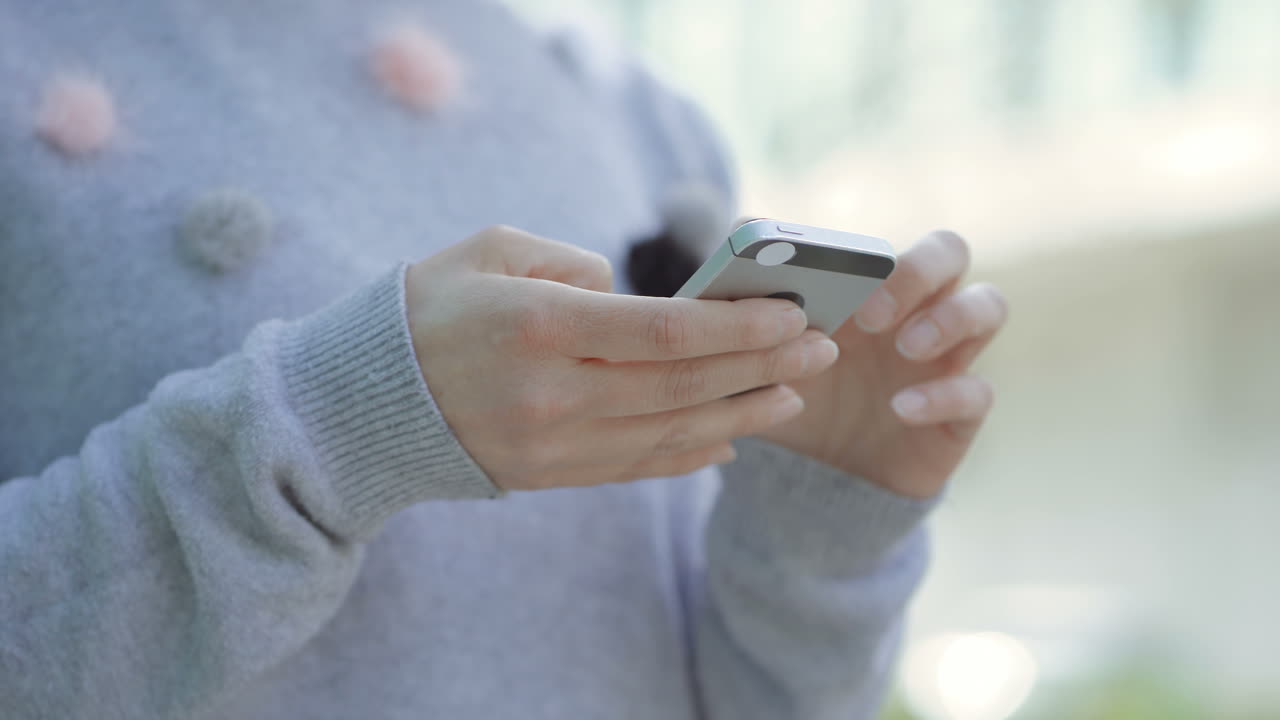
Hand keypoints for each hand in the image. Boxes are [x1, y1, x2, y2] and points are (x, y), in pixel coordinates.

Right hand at [405, 226, 840, 490]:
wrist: (364, 402)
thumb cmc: (432, 306)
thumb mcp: (492, 249)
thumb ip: (573, 262)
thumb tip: (632, 296)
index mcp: (539, 325)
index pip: (663, 333)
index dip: (736, 328)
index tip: (789, 314)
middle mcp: (552, 393)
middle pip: (682, 386)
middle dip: (760, 367)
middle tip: (820, 349)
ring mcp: (553, 444)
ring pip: (670, 433)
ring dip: (741, 413)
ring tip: (793, 393)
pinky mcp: (551, 475)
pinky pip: (638, 466)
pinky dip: (691, 453)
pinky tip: (733, 438)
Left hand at [758, 230, 1007, 498]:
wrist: (816, 486)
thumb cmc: (793, 404)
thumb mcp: (762, 365)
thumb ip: (749, 322)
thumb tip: (728, 270)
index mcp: (864, 291)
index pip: (883, 244)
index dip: (859, 249)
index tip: (821, 274)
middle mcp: (914, 311)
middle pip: (950, 252)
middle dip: (918, 269)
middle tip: (872, 310)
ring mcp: (945, 358)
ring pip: (988, 306)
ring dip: (950, 317)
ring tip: (906, 346)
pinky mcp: (961, 412)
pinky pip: (977, 391)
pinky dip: (944, 394)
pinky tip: (902, 409)